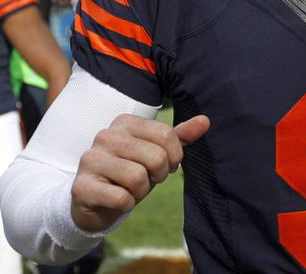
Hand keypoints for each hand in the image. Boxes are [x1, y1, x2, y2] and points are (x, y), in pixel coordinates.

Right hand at [70, 114, 210, 231]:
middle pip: (156, 156)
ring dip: (141, 190)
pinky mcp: (81, 186)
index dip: (174, 156)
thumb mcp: (158, 153)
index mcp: (125, 122)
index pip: (167, 135)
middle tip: (145, 179)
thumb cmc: (131, 172)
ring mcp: (90, 160)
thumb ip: (180, 137)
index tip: (163, 165)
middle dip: (158, 175)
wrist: (95, 201)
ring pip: (138, 177)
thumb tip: (205, 121)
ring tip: (130, 189)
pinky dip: (126, 204)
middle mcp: (105, 135)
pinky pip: (121, 198)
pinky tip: (117, 200)